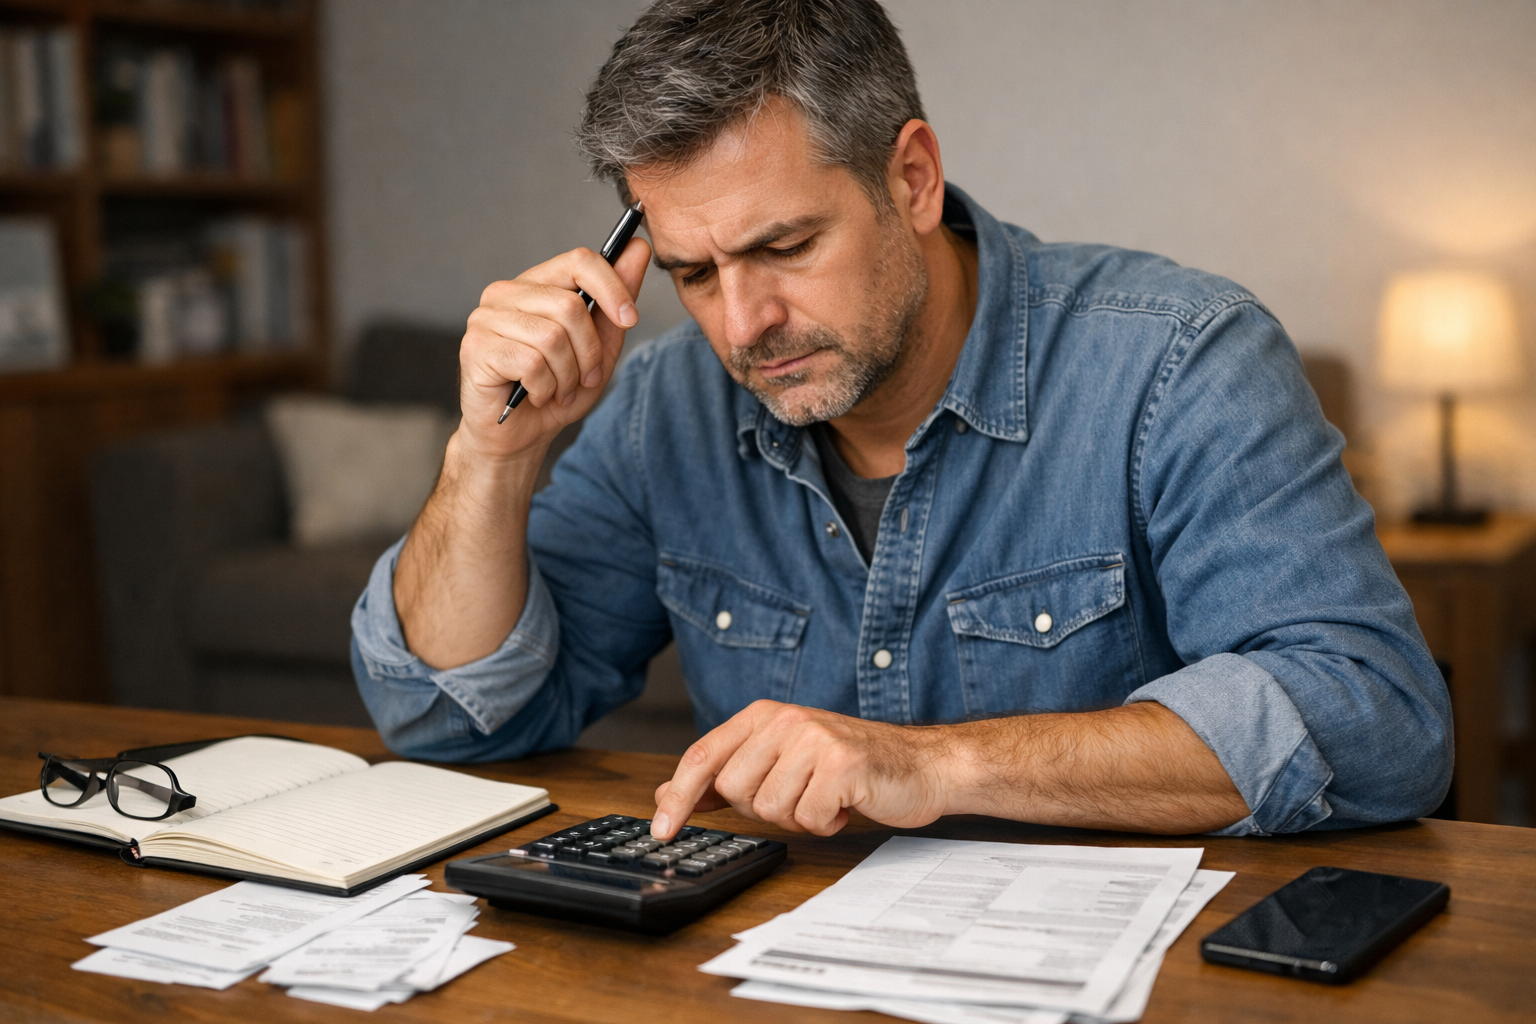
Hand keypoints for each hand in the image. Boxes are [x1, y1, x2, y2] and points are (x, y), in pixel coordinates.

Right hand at [455, 237, 650, 461]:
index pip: (579, 261)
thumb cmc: (556, 389)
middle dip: (589, 352)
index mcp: (537, 284)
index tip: (630, 320)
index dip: (612, 287)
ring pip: (552, 336)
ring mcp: (486, 317)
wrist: (519, 435)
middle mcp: (506, 293)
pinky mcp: (476, 347)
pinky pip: (531, 362)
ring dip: (567, 375)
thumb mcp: (600, 346)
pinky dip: (544, 387)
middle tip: (585, 377)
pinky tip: (536, 395)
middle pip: (570, 305)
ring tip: (560, 390)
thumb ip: (616, 300)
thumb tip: (637, 248)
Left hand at [651, 700, 951, 839]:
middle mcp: (785, 720)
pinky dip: (827, 822)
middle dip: (764, 808)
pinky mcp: (841, 764)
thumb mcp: (781, 761)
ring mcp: (813, 739)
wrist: (921, 765)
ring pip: (770, 810)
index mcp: (763, 715)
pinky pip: (808, 818)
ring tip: (826, 796)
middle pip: (734, 791)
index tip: (662, 831)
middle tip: (800, 794)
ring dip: (800, 816)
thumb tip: (666, 793)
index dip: (677, 797)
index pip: (703, 756)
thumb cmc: (850, 766)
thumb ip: (726, 775)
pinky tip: (846, 803)